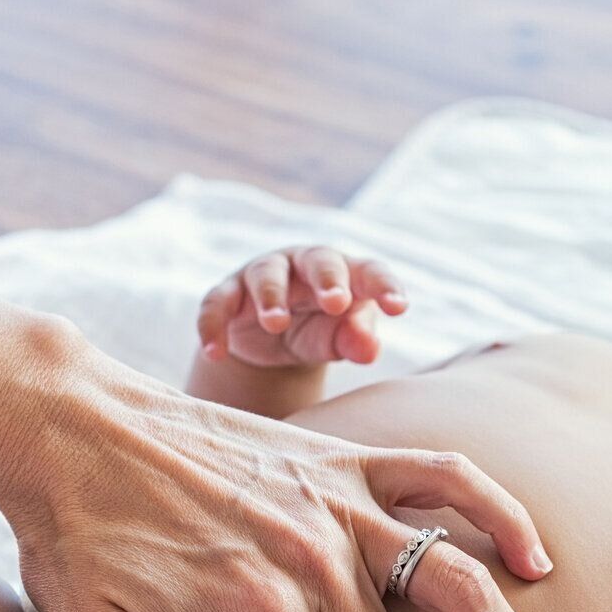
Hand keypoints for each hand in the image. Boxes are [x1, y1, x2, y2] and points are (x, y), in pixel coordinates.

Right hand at [197, 246, 405, 368]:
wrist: (273, 343)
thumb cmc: (322, 332)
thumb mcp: (340, 340)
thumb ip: (356, 340)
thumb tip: (369, 349)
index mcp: (346, 272)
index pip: (370, 271)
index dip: (385, 286)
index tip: (399, 308)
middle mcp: (305, 265)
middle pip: (319, 260)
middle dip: (327, 279)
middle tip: (336, 302)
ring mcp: (264, 275)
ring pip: (266, 275)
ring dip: (271, 297)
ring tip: (276, 324)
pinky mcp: (228, 295)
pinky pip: (216, 304)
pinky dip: (213, 326)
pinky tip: (216, 351)